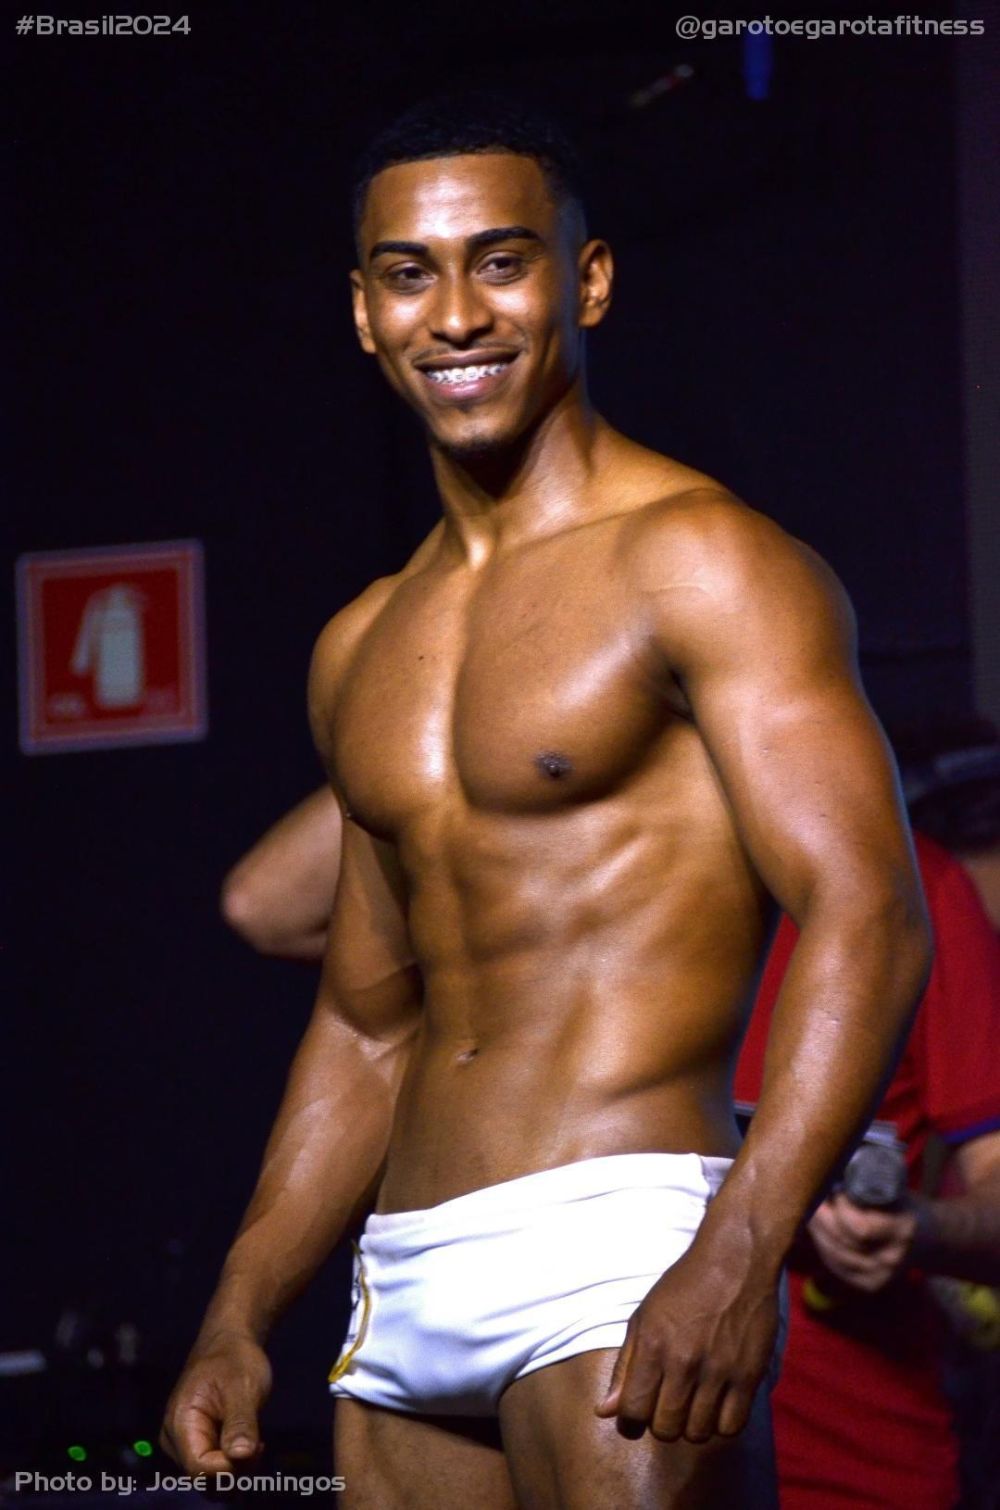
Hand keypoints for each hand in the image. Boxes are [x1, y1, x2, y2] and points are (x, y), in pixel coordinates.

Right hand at [160, 1330, 271, 1476]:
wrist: (230, 1343)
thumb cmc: (234, 1359)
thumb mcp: (242, 1386)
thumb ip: (240, 1422)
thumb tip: (241, 1455)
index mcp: (179, 1424)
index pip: (199, 1468)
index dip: (228, 1468)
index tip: (255, 1448)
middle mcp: (176, 1441)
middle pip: (204, 1478)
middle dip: (235, 1470)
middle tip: (259, 1444)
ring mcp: (186, 1445)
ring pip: (211, 1478)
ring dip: (238, 1469)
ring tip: (256, 1441)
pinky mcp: (198, 1446)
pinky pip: (215, 1469)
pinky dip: (235, 1463)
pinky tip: (250, 1444)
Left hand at [594, 1242, 778, 1443]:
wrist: (734, 1260)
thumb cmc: (683, 1287)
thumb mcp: (644, 1317)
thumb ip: (625, 1367)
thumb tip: (604, 1411)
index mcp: (653, 1345)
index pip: (632, 1411)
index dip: (629, 1421)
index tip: (636, 1416)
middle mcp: (684, 1361)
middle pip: (665, 1429)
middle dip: (661, 1424)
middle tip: (667, 1405)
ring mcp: (718, 1370)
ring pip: (697, 1433)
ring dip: (691, 1427)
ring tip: (692, 1405)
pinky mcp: (749, 1375)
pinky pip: (731, 1426)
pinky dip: (721, 1424)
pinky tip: (716, 1405)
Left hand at [808, 1192, 923, 1292]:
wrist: (928, 1237)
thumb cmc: (903, 1205)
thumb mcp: (893, 1189)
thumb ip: (867, 1184)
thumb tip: (831, 1173)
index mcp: (903, 1231)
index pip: (860, 1228)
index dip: (840, 1207)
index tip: (832, 1188)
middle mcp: (893, 1258)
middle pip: (842, 1242)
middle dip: (820, 1218)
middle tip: (810, 1197)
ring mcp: (882, 1276)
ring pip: (834, 1255)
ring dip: (817, 1232)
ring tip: (810, 1211)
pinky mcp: (870, 1285)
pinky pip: (836, 1267)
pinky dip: (823, 1248)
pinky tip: (818, 1232)